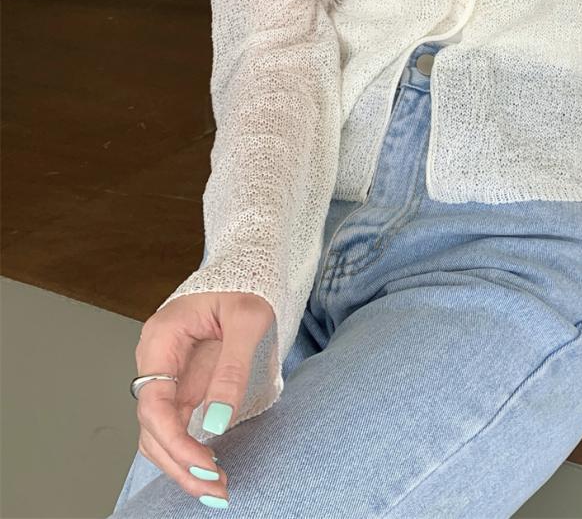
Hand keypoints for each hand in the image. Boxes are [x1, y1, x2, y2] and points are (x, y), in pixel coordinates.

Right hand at [132, 291, 273, 503]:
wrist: (251, 270)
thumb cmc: (248, 285)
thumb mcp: (248, 319)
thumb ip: (232, 367)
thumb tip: (214, 421)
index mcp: (162, 339)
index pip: (154, 403)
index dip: (175, 440)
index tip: (205, 463)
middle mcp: (157, 361)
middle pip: (152, 426)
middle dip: (180, 463)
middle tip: (216, 489)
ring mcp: (169, 375)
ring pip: (161, 433)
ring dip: (184, 464)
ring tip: (217, 488)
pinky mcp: (186, 385)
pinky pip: (179, 425)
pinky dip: (192, 449)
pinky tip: (213, 467)